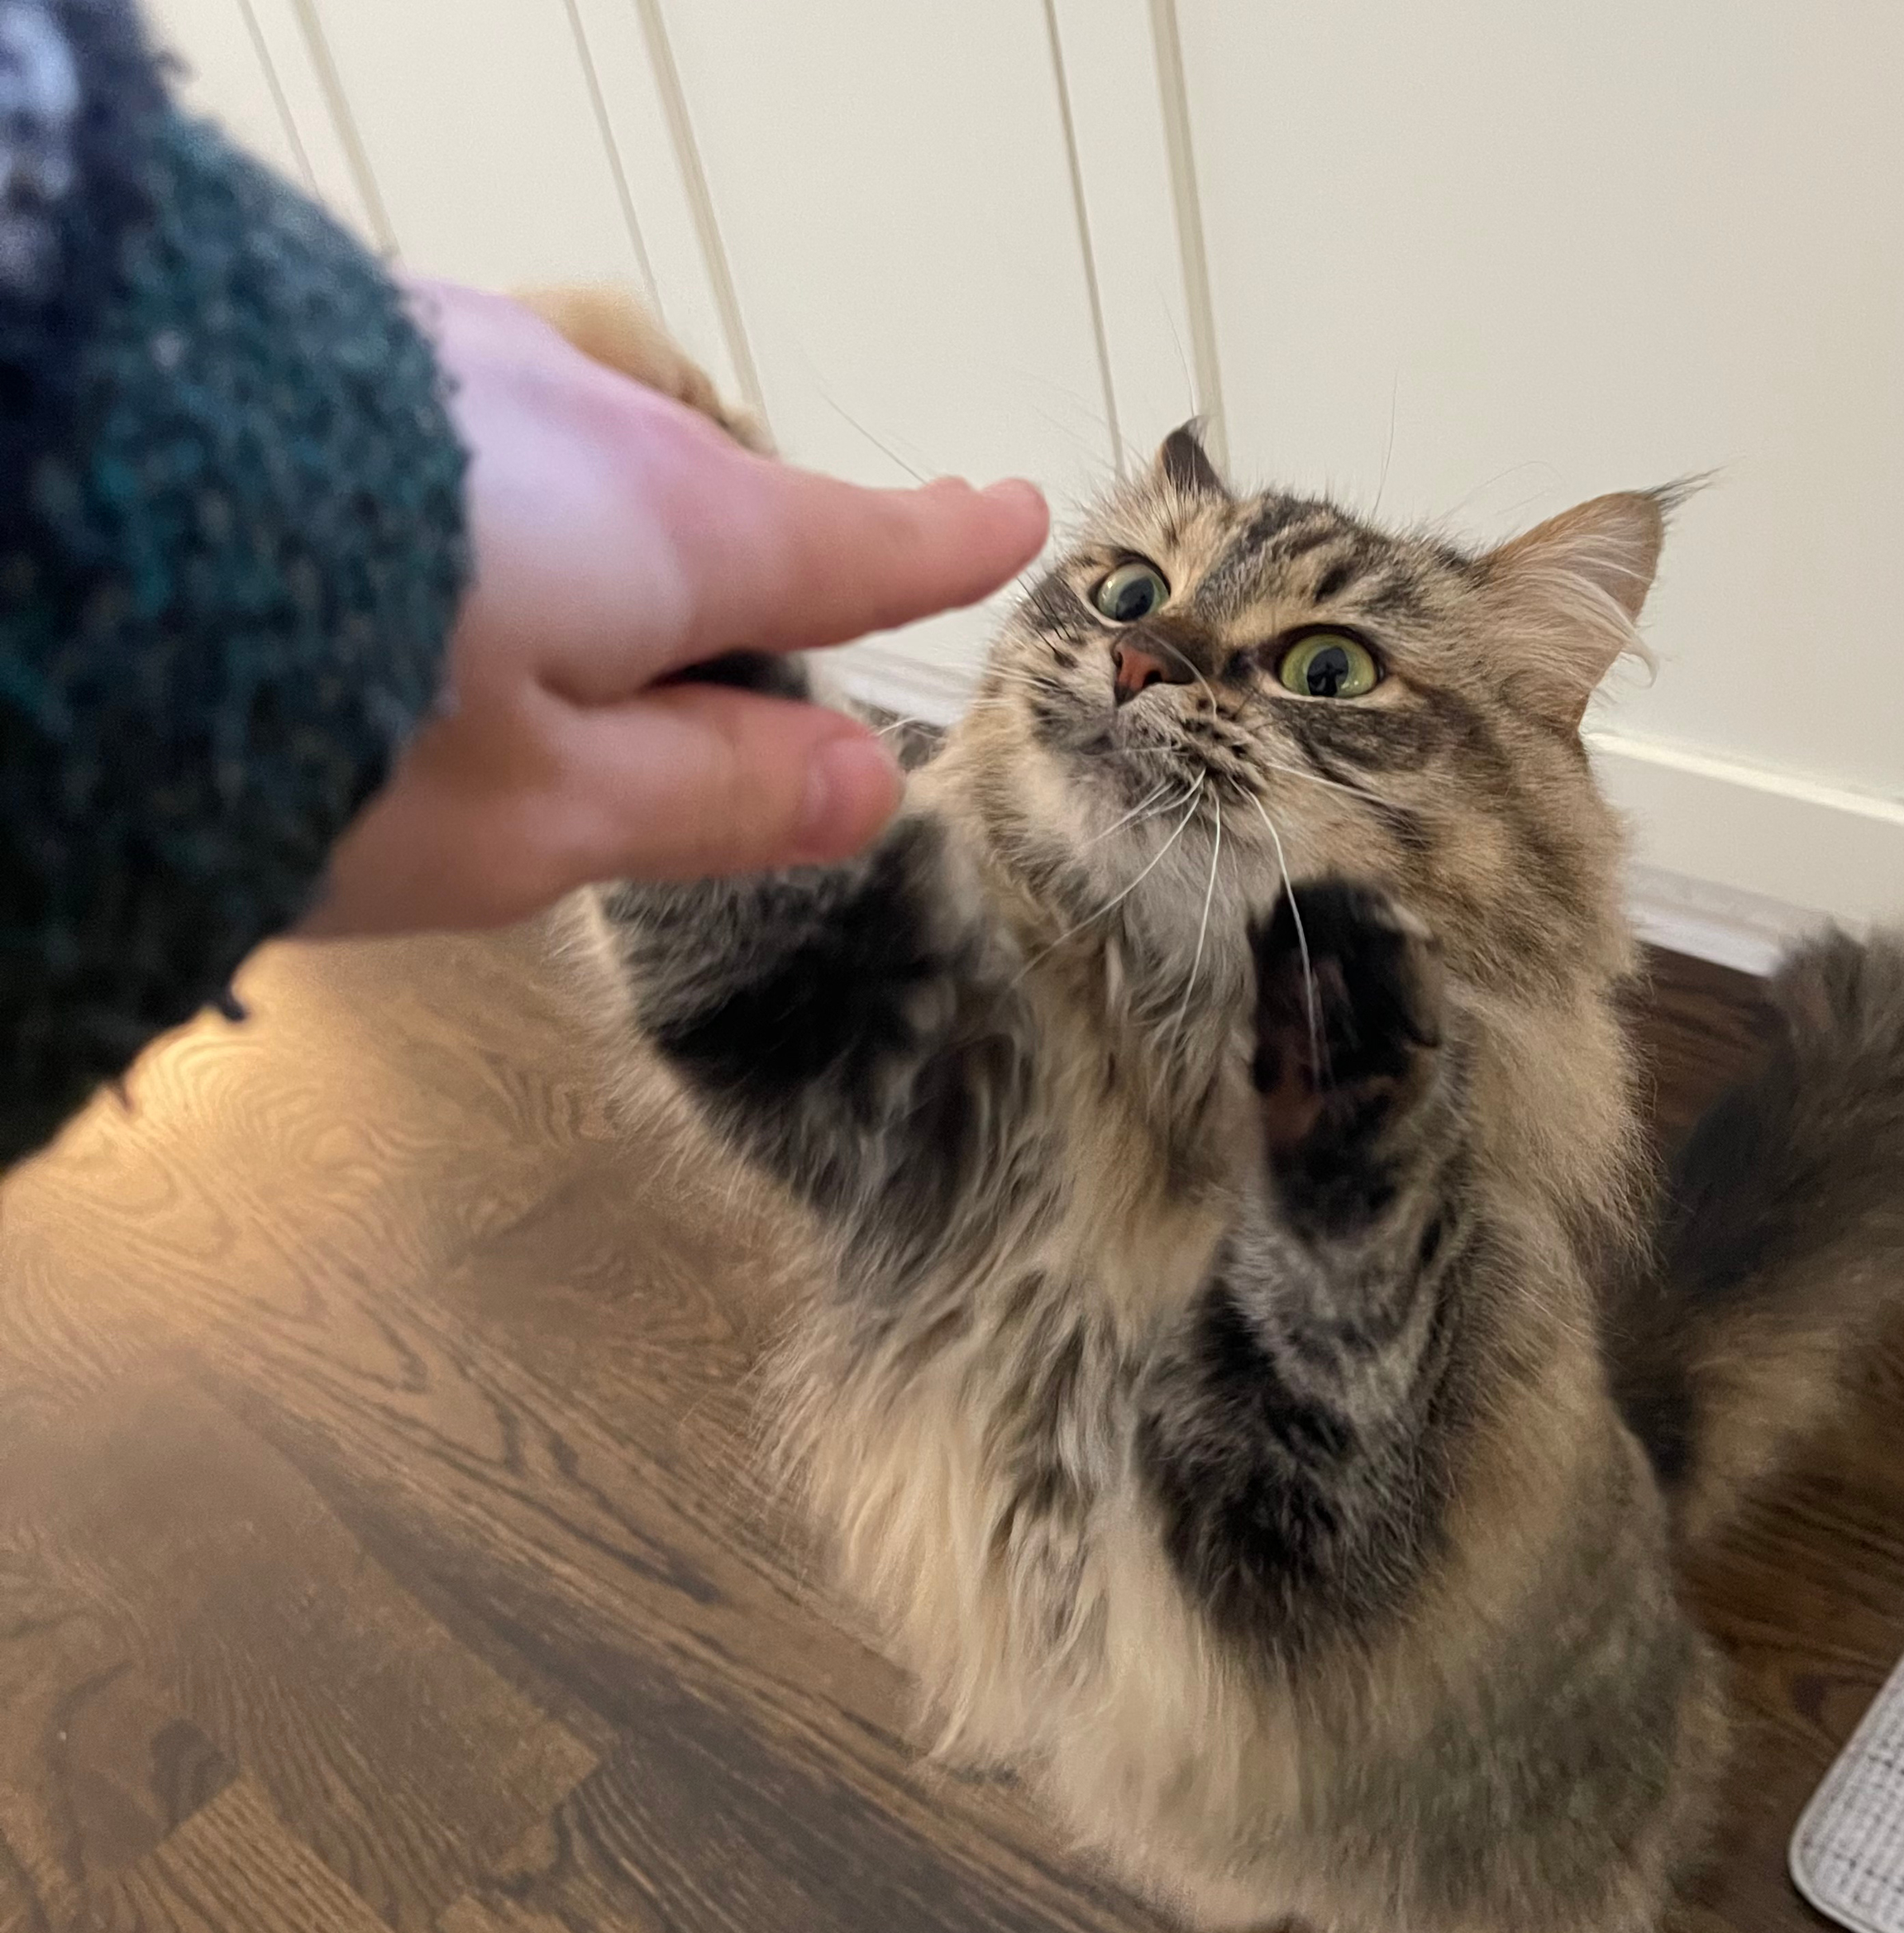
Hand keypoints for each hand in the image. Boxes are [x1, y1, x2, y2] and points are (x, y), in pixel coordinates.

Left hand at [303, 281, 1046, 934]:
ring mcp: (443, 353)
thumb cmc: (308, 712)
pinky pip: (454, 423)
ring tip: (511, 654)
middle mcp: (574, 412)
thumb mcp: (540, 818)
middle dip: (725, 578)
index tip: (1008, 514)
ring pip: (575, 454)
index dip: (935, 545)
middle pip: (703, 498)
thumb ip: (714, 795)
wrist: (33, 530)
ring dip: (585, 538)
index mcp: (663, 533)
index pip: (844, 545)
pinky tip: (384, 562)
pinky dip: (470, 503)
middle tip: (699, 691)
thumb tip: (862, 786)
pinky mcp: (324, 345)